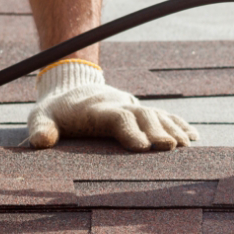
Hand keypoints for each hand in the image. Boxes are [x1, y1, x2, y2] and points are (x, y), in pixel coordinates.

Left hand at [28, 60, 197, 150]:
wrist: (72, 86)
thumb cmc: (55, 111)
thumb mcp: (40, 116)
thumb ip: (41, 128)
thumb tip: (41, 143)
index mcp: (96, 109)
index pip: (117, 117)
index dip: (130, 131)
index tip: (142, 148)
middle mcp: (119, 105)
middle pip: (143, 115)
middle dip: (158, 130)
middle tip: (171, 148)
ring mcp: (132, 106)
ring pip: (157, 115)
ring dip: (173, 129)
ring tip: (186, 145)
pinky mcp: (140, 111)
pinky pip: (164, 115)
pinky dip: (179, 124)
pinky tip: (193, 137)